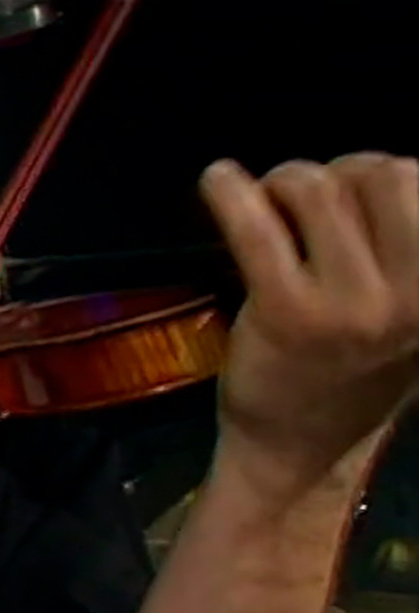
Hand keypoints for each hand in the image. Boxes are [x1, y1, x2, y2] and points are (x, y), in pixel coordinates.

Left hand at [200, 152, 418, 497]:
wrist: (300, 446)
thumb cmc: (358, 366)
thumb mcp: (412, 307)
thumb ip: (407, 242)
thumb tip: (387, 163)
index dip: (383, 175)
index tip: (356, 197)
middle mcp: (416, 296)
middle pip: (379, 173)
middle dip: (337, 172)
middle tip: (308, 205)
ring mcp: (351, 305)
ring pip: (317, 187)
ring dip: (285, 182)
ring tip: (272, 211)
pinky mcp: (286, 313)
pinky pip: (255, 226)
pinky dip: (229, 191)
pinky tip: (218, 181)